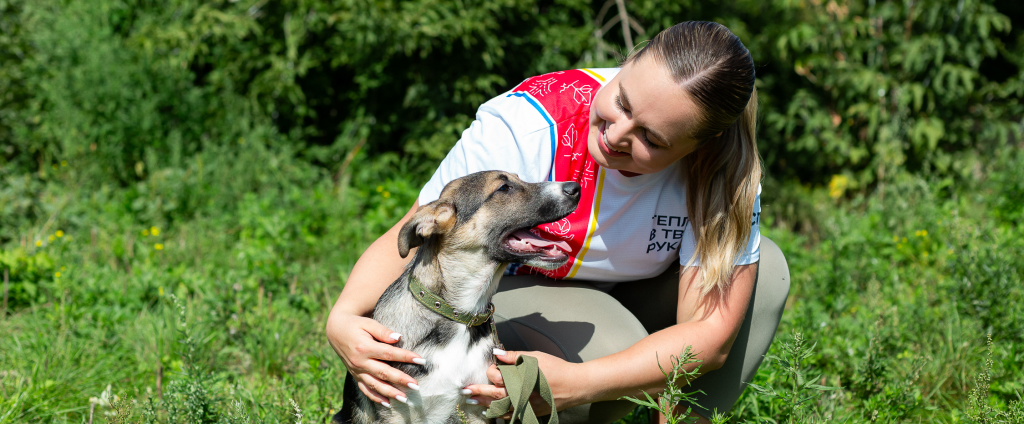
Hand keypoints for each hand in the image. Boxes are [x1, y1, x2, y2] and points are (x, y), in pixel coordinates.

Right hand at [325, 312, 424, 405]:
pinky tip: (387, 403)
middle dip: (400, 380)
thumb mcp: (368, 323)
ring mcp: (357, 370)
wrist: (336, 330)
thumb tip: (398, 338)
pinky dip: (375, 397)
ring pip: (375, 385)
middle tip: (415, 386)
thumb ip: (383, 331)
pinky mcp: (355, 375)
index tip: (421, 360)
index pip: (389, 354)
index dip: (405, 357)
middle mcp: (360, 361)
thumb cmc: (355, 325)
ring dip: (390, 393)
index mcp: (364, 347)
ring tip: (404, 399)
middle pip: (383, 372)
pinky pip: (365, 389)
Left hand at [462, 349, 585, 417]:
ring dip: (485, 404)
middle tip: (465, 391)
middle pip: (495, 395)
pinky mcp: (531, 413)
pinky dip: (499, 413)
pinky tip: (492, 411)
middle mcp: (521, 396)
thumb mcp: (536, 358)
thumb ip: (515, 357)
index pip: (498, 378)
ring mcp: (525, 407)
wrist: (575, 386)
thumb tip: (497, 353)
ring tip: (473, 401)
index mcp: (520, 381)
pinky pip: (511, 416)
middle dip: (478, 392)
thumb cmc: (557, 370)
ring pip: (500, 408)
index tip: (490, 368)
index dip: (492, 372)